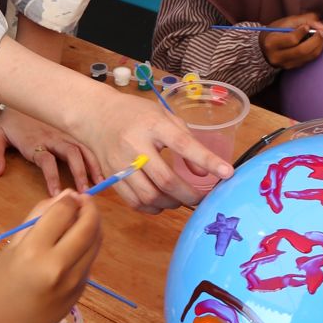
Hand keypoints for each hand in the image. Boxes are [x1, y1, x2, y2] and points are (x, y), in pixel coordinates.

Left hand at [0, 107, 101, 195]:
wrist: (22, 94)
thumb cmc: (11, 120)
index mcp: (34, 141)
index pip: (46, 160)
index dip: (52, 177)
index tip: (56, 193)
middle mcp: (52, 137)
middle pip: (70, 153)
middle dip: (80, 172)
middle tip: (84, 191)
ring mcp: (64, 132)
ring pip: (82, 148)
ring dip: (92, 165)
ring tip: (100, 182)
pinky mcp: (71, 130)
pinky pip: (87, 142)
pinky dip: (96, 155)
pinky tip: (103, 168)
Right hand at [0, 191, 101, 322]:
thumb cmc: (4, 285)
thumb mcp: (12, 247)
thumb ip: (37, 218)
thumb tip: (66, 196)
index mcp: (34, 252)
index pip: (62, 212)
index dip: (69, 199)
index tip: (69, 195)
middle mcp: (59, 265)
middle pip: (87, 225)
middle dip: (89, 207)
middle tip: (83, 200)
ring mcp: (75, 280)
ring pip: (96, 240)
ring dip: (93, 223)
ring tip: (81, 217)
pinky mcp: (82, 289)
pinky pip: (90, 257)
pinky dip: (88, 243)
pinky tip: (75, 243)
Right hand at [73, 90, 232, 212]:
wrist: (95, 116)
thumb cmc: (136, 114)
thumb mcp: (164, 116)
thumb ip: (186, 140)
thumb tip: (203, 173)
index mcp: (153, 124)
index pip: (183, 144)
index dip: (207, 160)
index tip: (227, 173)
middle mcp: (135, 145)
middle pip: (165, 180)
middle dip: (188, 194)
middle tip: (200, 199)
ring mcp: (120, 163)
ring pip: (149, 196)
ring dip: (170, 204)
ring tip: (180, 200)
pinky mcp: (111, 177)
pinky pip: (134, 202)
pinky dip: (151, 207)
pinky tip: (161, 202)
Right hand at [260, 12, 322, 70]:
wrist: (265, 47)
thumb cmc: (276, 31)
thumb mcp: (286, 22)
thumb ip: (305, 20)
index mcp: (271, 42)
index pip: (291, 39)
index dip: (303, 32)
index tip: (308, 26)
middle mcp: (277, 56)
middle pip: (302, 50)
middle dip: (316, 40)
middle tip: (322, 31)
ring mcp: (285, 64)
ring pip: (308, 56)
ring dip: (319, 45)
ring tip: (321, 36)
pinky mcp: (292, 67)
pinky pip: (308, 59)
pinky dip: (315, 50)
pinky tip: (316, 43)